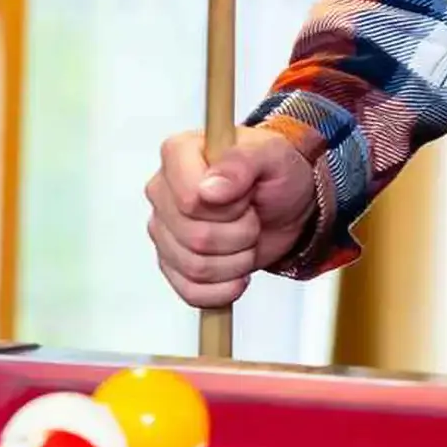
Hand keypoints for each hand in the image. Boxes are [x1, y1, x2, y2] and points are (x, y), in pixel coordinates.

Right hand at [146, 128, 317, 307]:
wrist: (285, 206)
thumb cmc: (275, 174)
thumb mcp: (272, 155)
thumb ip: (241, 162)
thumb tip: (209, 189)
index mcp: (178, 154)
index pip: (189, 199)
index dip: (228, 207)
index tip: (246, 195)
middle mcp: (162, 191)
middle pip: (195, 237)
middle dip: (240, 235)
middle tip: (253, 218)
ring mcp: (163, 230)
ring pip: (195, 268)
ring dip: (237, 262)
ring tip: (247, 239)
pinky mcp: (171, 263)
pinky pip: (191, 292)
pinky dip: (224, 288)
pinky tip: (238, 271)